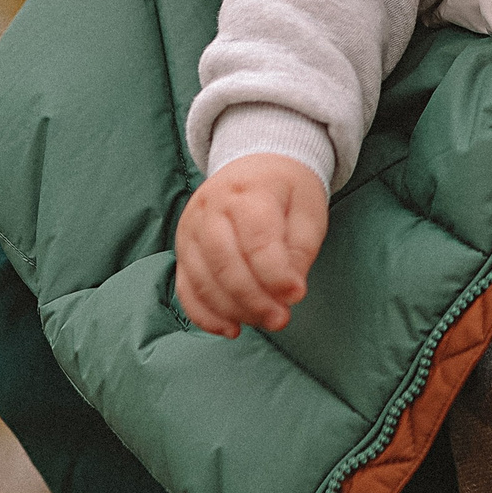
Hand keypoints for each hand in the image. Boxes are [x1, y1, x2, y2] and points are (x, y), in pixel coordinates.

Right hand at [174, 153, 328, 338]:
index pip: (257, 240)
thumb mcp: (308, 210)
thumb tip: (289, 292)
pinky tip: (231, 328)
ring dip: (234, 310)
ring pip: (203, 280)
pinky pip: (186, 289)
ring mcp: (191, 229)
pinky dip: (206, 315)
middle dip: (254, 300)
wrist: (254, 164)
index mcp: (249, 191)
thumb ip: (301, 250)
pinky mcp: (183, 249)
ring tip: (264, 321)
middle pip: (225, 263)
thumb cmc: (286, 191)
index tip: (297, 295)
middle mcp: (212, 208)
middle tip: (281, 319)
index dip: (276, 274)